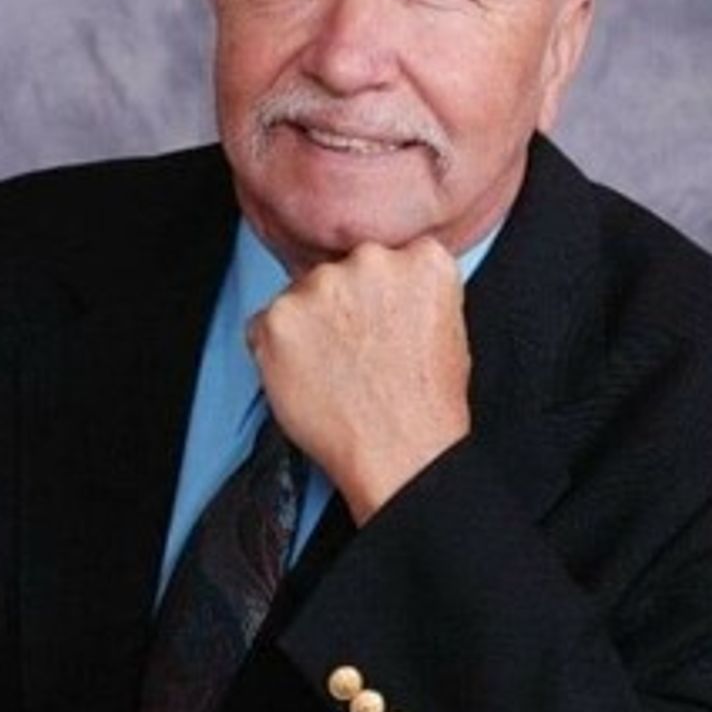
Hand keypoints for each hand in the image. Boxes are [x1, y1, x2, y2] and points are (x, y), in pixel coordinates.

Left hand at [247, 237, 470, 524]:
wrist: (400, 455)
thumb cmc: (426, 404)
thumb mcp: (448, 326)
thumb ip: (412, 289)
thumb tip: (382, 287)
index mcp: (422, 259)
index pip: (389, 256)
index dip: (379, 293)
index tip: (381, 318)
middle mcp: (370, 260)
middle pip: (340, 269)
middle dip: (341, 304)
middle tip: (356, 351)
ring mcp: (321, 286)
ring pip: (300, 295)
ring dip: (308, 326)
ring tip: (336, 371)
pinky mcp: (278, 318)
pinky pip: (263, 325)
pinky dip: (276, 350)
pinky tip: (310, 378)